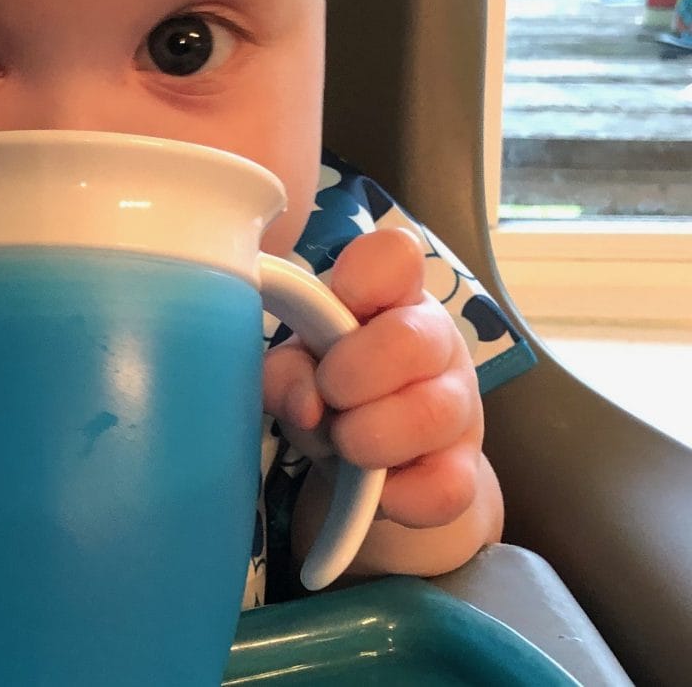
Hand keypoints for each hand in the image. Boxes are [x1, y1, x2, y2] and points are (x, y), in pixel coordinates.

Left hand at [262, 228, 483, 528]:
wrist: (373, 468)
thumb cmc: (330, 391)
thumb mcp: (295, 371)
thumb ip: (284, 372)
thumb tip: (306, 401)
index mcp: (389, 298)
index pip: (394, 255)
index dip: (363, 276)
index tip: (339, 305)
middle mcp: (433, 341)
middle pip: (413, 338)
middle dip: (353, 374)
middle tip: (329, 394)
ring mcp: (458, 405)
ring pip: (432, 413)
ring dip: (369, 436)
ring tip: (343, 442)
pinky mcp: (465, 470)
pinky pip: (446, 487)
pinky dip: (397, 494)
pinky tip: (374, 488)